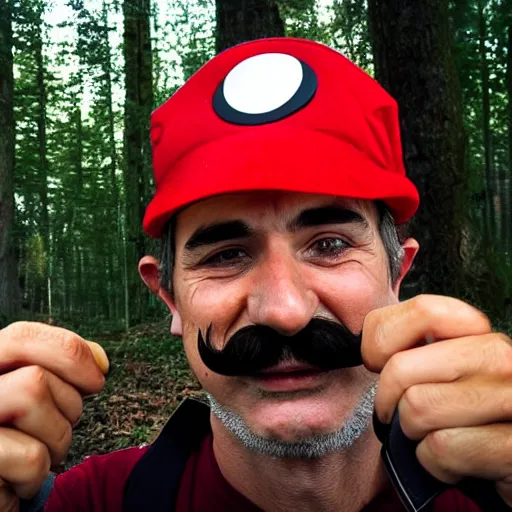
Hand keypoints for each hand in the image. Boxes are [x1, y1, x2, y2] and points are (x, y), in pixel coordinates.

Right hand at [0, 321, 108, 509]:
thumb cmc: (15, 441)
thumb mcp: (36, 395)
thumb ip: (64, 367)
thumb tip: (100, 361)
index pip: (24, 336)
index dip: (70, 351)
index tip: (97, 377)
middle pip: (35, 375)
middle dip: (68, 401)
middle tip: (65, 422)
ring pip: (33, 405)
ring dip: (57, 438)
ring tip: (39, 452)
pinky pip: (31, 456)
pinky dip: (38, 474)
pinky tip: (18, 480)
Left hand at [362, 295, 511, 505]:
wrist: (509, 460)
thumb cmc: (467, 417)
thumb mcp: (443, 371)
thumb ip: (413, 348)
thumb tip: (367, 344)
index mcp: (483, 334)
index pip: (423, 310)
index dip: (383, 341)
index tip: (380, 364)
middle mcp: (502, 358)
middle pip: (401, 368)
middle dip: (389, 400)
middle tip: (401, 414)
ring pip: (415, 410)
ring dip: (414, 434)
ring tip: (438, 436)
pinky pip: (439, 448)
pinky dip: (435, 464)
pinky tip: (457, 463)